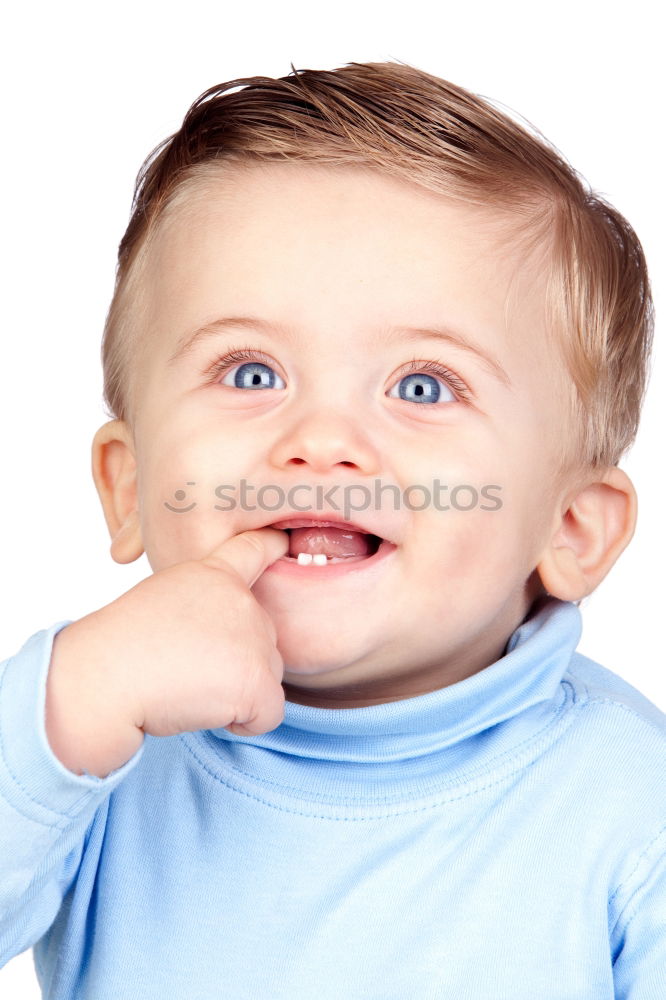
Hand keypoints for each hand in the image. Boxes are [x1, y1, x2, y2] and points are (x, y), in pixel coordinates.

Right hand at [45, 528, 288, 776]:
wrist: (105, 677)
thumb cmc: (118, 648)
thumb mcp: (160, 603)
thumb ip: (202, 608)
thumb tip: (219, 643)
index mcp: (212, 575)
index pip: (254, 548)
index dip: (273, 545)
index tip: (284, 541)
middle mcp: (240, 600)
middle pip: (264, 636)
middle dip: (237, 660)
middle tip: (187, 667)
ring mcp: (252, 638)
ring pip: (268, 674)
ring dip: (239, 690)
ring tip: (190, 685)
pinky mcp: (256, 680)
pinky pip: (270, 712)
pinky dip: (245, 722)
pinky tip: (208, 711)